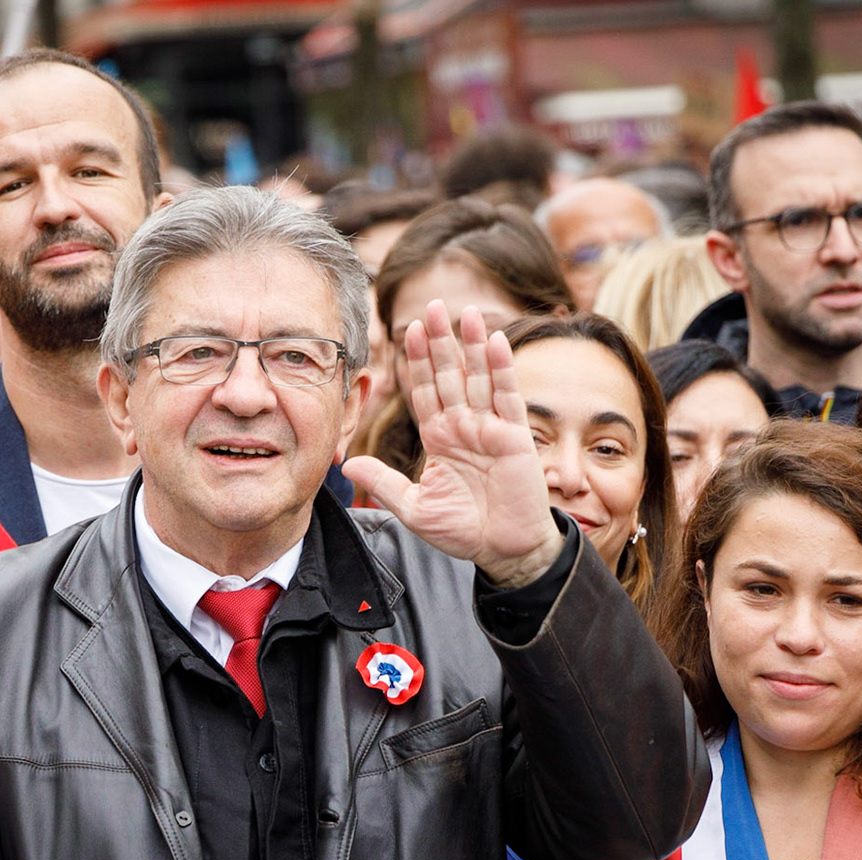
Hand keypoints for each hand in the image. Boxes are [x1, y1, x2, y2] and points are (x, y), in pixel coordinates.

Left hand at [341, 301, 562, 587]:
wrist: (503, 551)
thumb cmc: (463, 530)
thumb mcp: (414, 508)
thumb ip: (384, 483)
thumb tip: (346, 463)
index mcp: (439, 437)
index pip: (424, 391)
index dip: (417, 362)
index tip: (407, 331)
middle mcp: (464, 426)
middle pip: (450, 375)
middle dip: (441, 342)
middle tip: (432, 306)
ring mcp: (490, 428)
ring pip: (479, 378)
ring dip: (472, 345)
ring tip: (465, 312)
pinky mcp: (515, 437)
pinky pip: (507, 397)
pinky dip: (502, 369)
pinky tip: (495, 341)